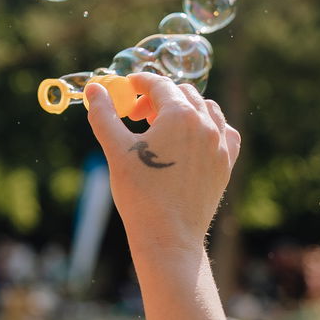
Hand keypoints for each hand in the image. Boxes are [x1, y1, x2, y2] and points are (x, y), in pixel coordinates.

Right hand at [84, 73, 240, 252]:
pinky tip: (194, 138)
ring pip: (207, 109)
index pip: (159, 85)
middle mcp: (206, 124)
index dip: (139, 83)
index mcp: (180, 115)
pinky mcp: (226, 164)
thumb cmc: (140, 194)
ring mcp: (220, 145)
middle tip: (137, 116)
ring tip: (163, 127)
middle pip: (182, 94)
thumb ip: (104, 115)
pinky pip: (225, 132)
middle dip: (158, 97)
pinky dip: (210, 127)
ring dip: (184, 109)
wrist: (169, 236)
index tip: (127, 89)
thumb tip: (94, 89)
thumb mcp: (116, 151)